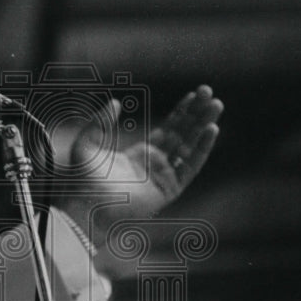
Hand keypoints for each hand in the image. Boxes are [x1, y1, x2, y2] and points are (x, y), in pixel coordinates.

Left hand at [59, 85, 222, 246]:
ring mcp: (163, 177)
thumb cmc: (82, 180)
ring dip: (204, 126)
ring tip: (217, 106)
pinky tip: (211, 129)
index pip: (168, 129)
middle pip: (183, 135)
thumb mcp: (88, 142)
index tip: (196, 94)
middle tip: (212, 95)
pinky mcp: (169, 188)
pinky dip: (202, 148)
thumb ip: (102, 122)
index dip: (183, 112)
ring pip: (190, 147)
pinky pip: (190, 166)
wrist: (85, 205)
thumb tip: (116, 102)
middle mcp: (155, 165)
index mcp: (140, 155)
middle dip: (198, 115)